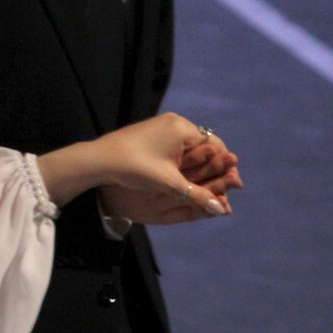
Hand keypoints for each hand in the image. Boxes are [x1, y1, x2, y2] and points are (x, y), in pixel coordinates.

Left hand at [96, 113, 237, 224]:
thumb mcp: (169, 184)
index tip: (232, 185)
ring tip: (206, 186)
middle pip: (204, 145)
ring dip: (199, 165)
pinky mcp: (152, 133)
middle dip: (214, 167)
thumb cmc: (134, 168)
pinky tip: (184, 177)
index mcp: (182, 128)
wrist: (99, 159)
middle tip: (224, 188)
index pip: (215, 145)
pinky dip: (183, 161)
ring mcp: (162, 125)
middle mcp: (174, 122)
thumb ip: (197, 196)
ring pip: (190, 147)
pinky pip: (176, 146)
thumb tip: (222, 210)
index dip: (225, 166)